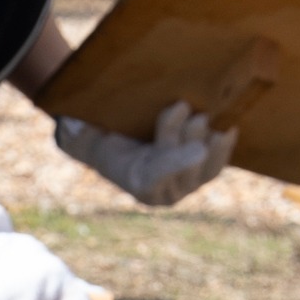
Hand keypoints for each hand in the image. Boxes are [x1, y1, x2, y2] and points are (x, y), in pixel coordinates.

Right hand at [52, 100, 233, 208]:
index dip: (178, 161)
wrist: (116, 146)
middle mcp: (164, 192)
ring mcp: (185, 185)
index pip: (159, 174)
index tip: (199, 149)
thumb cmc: (100, 136)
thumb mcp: (83, 133)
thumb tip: (70, 123)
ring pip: (206, 168)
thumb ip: (77, 132)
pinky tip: (229, 128)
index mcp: (138, 182)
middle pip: (185, 167)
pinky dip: (223, 148)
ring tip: (205, 116)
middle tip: (184, 107)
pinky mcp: (200, 174)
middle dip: (186, 137)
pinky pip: (216, 165)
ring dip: (210, 143)